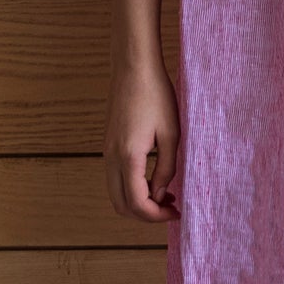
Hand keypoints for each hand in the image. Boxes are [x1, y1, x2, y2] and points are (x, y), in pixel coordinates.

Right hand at [105, 57, 181, 221]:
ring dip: (138, 202)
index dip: (157, 216)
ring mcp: (106, 152)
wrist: (133, 68)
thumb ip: (166, 168)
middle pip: (120, 206)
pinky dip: (132, 189)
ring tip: (165, 195)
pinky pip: (115, 179)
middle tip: (170, 208)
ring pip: (116, 194)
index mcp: (128, 157)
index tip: (177, 212)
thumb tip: (160, 194)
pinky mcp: (108, 146)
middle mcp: (111, 158)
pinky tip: (153, 180)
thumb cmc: (156, 95)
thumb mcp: (170, 134)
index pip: (137, 203)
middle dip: (145, 215)